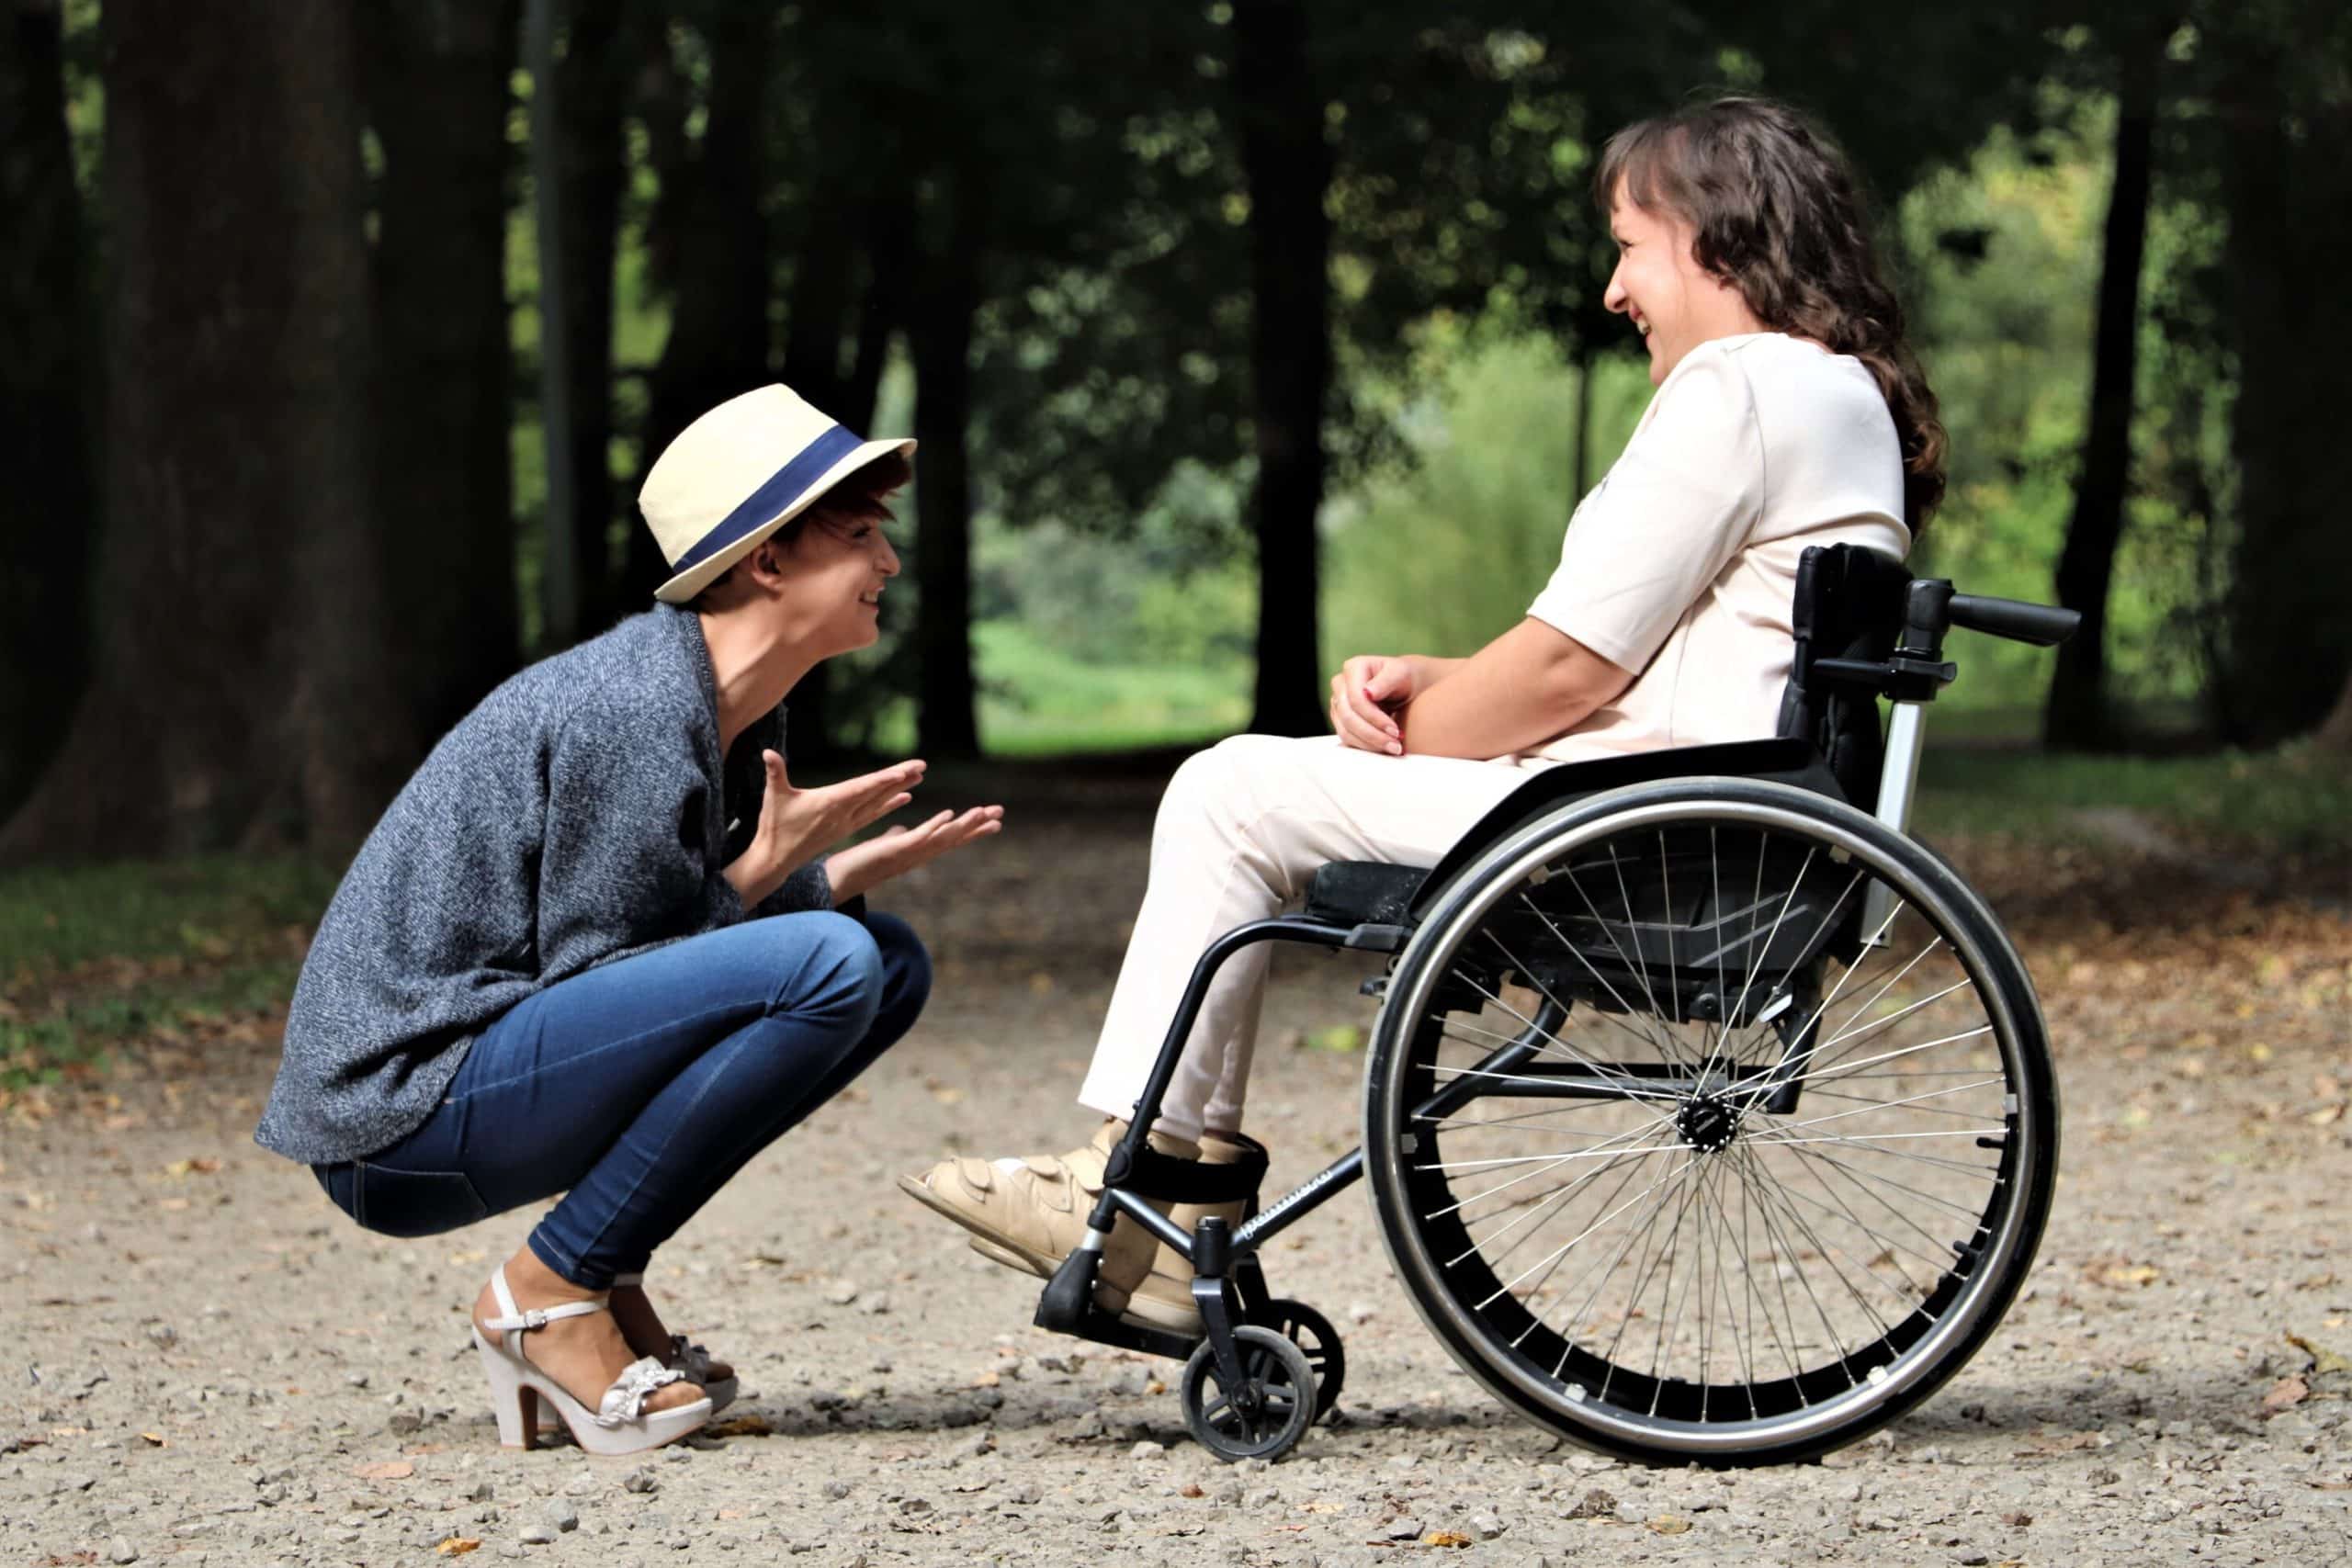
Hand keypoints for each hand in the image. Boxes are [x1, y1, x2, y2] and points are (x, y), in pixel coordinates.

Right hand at [723, 753, 925, 908]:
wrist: (776, 858)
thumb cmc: (774, 825)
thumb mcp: (773, 797)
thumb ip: (774, 773)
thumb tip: (767, 753)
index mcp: (831, 803)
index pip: (863, 788)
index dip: (884, 779)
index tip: (904, 770)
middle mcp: (844, 813)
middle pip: (877, 793)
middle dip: (900, 778)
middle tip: (922, 765)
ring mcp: (846, 822)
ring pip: (878, 803)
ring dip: (899, 789)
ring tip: (918, 777)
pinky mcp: (846, 829)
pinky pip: (873, 814)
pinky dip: (889, 805)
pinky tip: (905, 798)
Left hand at [825, 803, 1004, 900]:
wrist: (838, 879)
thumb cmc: (861, 864)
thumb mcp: (883, 847)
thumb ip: (895, 837)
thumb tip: (901, 829)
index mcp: (918, 851)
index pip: (950, 838)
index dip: (971, 829)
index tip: (993, 820)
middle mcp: (919, 855)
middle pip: (954, 838)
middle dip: (978, 826)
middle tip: (1001, 814)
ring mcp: (909, 854)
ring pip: (943, 837)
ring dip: (964, 825)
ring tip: (983, 811)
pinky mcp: (895, 850)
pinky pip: (919, 837)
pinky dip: (935, 826)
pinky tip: (949, 814)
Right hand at [1329, 655, 1415, 754]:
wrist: (1404, 685)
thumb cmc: (1403, 677)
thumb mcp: (1401, 673)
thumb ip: (1386, 681)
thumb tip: (1368, 693)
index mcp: (1353, 668)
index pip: (1356, 699)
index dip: (1374, 718)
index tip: (1395, 730)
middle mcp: (1340, 684)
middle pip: (1348, 717)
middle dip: (1373, 734)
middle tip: (1395, 745)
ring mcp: (1337, 703)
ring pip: (1346, 731)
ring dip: (1370, 744)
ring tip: (1393, 748)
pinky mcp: (1340, 719)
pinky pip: (1348, 738)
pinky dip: (1366, 746)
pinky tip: (1384, 748)